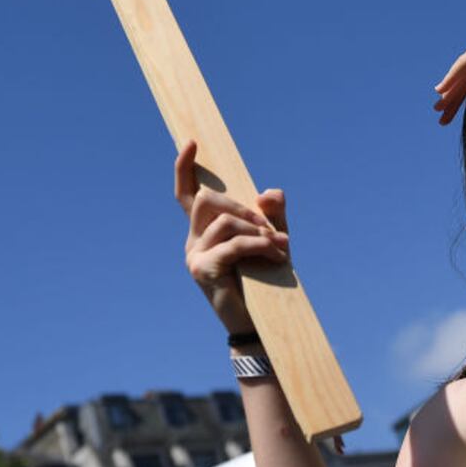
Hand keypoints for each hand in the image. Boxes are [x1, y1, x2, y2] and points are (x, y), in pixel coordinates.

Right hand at [174, 139, 289, 333]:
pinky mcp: (202, 271)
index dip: (185, 168)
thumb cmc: (265, 280)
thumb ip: (273, 215)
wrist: (262, 324)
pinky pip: (232, 244)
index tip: (192, 142)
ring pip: (223, 221)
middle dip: (242, 207)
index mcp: (204, 232)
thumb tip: (269, 193)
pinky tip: (277, 255)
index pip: (187, 194)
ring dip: (256, 229)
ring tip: (280, 246)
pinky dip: (258, 245)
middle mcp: (193, 241)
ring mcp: (194, 256)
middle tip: (270, 227)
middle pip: (207, 200)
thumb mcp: (273, 240)